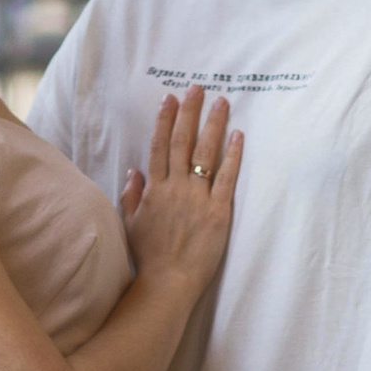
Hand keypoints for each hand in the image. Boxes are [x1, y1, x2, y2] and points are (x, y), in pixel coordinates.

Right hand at [121, 86, 240, 295]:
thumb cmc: (149, 257)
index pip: (159, 145)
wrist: (167, 282)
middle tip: (197, 88)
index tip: (170, 98)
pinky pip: (227, 178)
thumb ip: (132, 195)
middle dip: (190, 112)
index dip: (165, 119)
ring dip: (213, 124)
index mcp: (154, 189)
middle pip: (182, 141)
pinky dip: (233, 155)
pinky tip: (239, 135)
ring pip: (205, 153)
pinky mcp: (218, 212)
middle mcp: (175, 188)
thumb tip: (135, 170)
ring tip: (221, 102)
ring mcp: (197, 198)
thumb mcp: (131, 224)